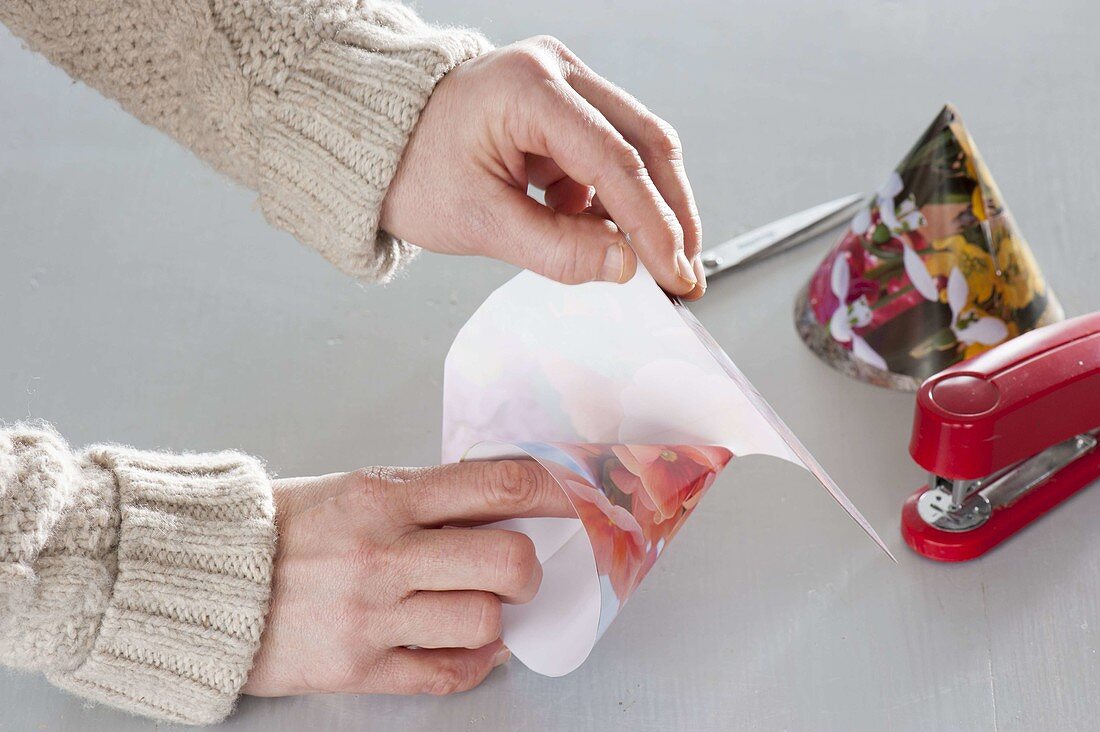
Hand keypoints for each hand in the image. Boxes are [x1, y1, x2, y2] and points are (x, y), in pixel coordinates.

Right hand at [242, 460, 572, 696]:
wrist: (201, 581)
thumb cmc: (283, 530)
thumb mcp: (354, 488)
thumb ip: (427, 496)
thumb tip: (502, 503)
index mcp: (384, 497)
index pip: (496, 487)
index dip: (552, 493)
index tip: (572, 501)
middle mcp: (383, 554)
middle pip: (508, 563)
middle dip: (530, 569)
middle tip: (519, 570)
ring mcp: (371, 616)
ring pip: (484, 622)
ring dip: (496, 617)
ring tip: (481, 607)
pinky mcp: (357, 668)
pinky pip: (447, 674)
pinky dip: (475, 662)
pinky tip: (470, 646)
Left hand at [381, 35, 705, 298]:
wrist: (376, 141)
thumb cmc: (410, 167)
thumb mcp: (479, 221)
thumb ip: (556, 248)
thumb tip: (624, 267)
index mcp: (528, 87)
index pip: (615, 161)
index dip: (653, 225)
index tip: (674, 273)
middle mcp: (556, 70)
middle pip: (646, 142)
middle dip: (670, 214)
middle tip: (684, 271)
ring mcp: (564, 82)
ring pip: (637, 146)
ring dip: (647, 208)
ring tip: (646, 262)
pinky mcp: (565, 104)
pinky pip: (610, 153)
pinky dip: (614, 199)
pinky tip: (599, 232)